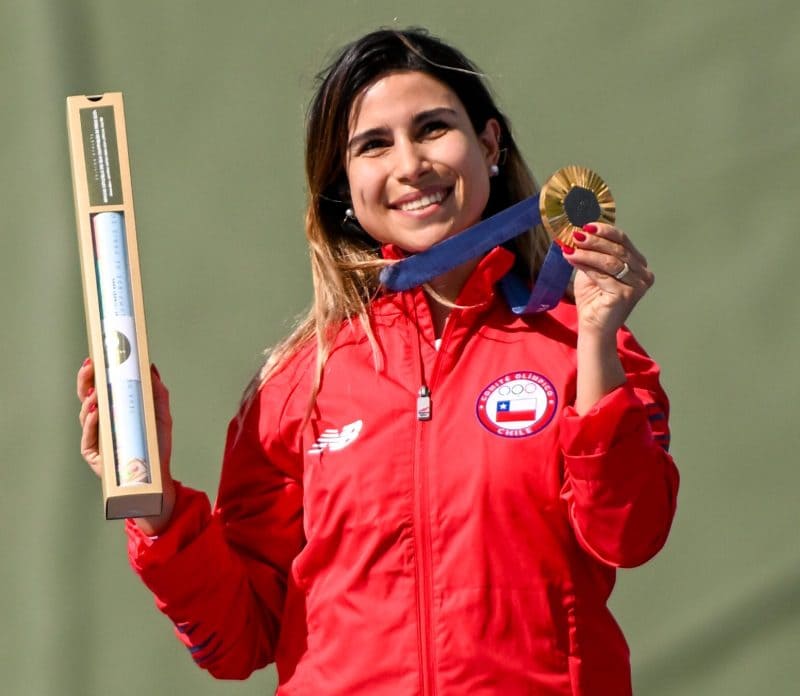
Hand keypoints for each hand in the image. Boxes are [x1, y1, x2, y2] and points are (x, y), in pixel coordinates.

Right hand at [77, 358, 175, 533]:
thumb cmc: (156, 445)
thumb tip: (151, 367)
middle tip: (90, 366)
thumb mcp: (161, 415)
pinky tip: (97, 412)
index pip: (100, 388)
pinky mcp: (94, 455)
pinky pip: (90, 437)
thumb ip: (156, 392)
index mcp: (114, 410)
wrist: (157, 476)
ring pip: (85, 416)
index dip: (95, 373)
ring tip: (96, 390)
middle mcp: (102, 422)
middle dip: (85, 380)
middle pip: (86, 398)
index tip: (96, 357)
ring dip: (89, 401)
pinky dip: (92, 423)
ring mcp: (96, 439)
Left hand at [563, 223, 653, 336]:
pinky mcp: (626, 295)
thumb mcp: (592, 270)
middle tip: (576, 234)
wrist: (594, 327)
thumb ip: (591, 253)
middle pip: (618, 249)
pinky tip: (572, 258)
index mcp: (638, 264)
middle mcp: (643, 274)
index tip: (586, 225)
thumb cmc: (594, 299)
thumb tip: (578, 232)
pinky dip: (586, 265)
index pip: (623, 241)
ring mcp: (638, 286)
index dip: (605, 231)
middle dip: (595, 240)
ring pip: (610, 261)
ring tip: (570, 247)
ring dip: (588, 252)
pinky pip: (603, 275)